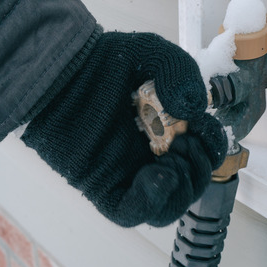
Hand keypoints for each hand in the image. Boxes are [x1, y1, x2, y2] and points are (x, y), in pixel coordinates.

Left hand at [21, 30, 226, 226]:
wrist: (55, 69)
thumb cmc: (100, 61)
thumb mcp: (151, 54)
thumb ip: (181, 73)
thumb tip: (194, 112)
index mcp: (166, 131)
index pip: (200, 154)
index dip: (211, 147)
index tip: (203, 127)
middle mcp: (149, 156)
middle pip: (189, 185)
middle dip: (199, 168)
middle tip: (187, 142)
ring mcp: (126, 174)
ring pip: (166, 207)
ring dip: (183, 188)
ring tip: (174, 159)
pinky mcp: (101, 186)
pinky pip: (129, 212)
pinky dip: (150, 202)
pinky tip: (156, 174)